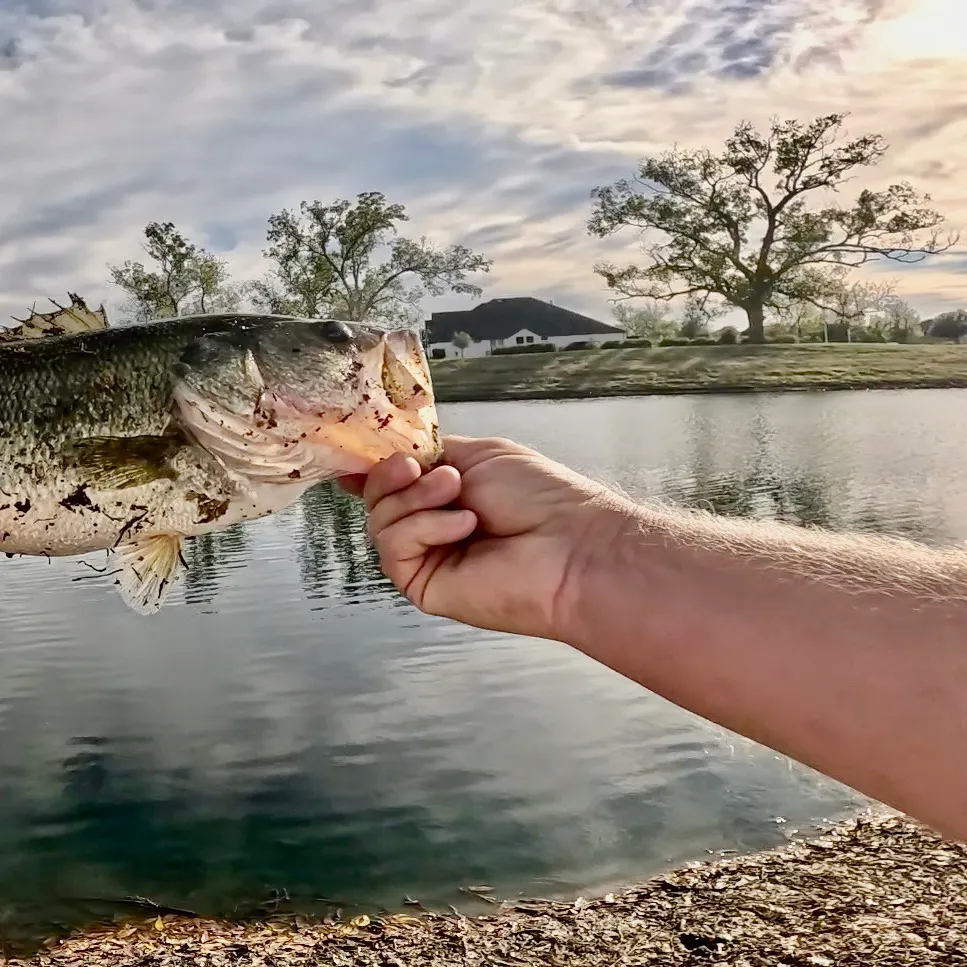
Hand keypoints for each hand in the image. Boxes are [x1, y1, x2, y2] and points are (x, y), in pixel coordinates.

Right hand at [338, 435, 635, 640]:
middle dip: (392, 475)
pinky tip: (464, 525)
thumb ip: (431, 454)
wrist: (571, 545)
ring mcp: (427, 557)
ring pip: (380, 522)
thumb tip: (390, 454)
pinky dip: (424, 527)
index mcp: (445, 494)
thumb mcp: (480, 455)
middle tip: (421, 467)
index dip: (375, 465)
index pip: (393, 481)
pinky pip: (395, 548)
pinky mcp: (423, 587)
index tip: (367, 448)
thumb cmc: (540, 497)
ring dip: (414, 497)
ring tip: (455, 491)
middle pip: (377, 499)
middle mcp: (432, 526)